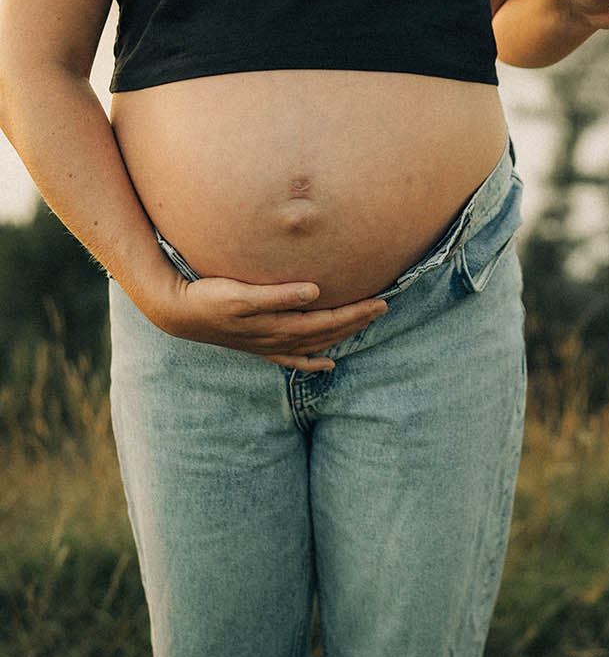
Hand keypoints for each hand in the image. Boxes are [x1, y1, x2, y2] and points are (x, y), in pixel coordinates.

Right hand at [155, 275, 386, 371]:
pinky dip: (312, 361)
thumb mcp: (242, 294)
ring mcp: (268, 344)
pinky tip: (327, 364)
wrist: (177, 313)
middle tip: (383, 307)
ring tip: (364, 324)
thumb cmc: (208, 297)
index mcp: (280, 326)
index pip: (329, 321)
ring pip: (315, 343)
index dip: (356, 313)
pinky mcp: (257, 345)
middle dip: (357, 321)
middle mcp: (278, 339)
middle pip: (327, 332)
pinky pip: (293, 358)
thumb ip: (278, 294)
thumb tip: (315, 291)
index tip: (381, 302)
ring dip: (341, 335)